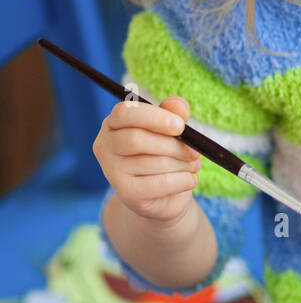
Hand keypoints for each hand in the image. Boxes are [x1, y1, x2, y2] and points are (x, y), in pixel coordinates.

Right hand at [93, 94, 201, 224]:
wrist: (163, 195)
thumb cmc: (165, 154)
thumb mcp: (171, 129)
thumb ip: (175, 112)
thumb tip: (178, 107)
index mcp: (113, 123)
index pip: (124, 113)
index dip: (154, 117)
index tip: (180, 126)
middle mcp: (105, 146)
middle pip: (136, 139)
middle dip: (172, 145)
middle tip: (194, 151)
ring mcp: (112, 171)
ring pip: (151, 162)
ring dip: (181, 163)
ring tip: (193, 165)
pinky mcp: (126, 193)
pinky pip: (159, 184)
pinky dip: (182, 180)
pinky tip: (190, 179)